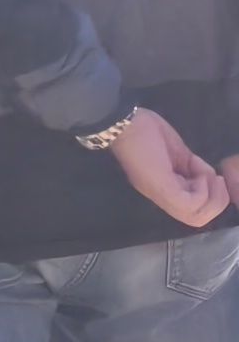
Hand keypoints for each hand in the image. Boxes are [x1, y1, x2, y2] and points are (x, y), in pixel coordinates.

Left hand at [105, 107, 231, 228]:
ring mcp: (160, 193)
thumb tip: (209, 179)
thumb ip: (192, 170)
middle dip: (217, 202)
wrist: (124, 122)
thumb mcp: (179, 154)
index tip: (215, 177)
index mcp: (165, 189)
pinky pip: (189, 204)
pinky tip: (198, 174)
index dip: (212, 197)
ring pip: (195, 217)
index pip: (193, 211)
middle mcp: (161, 197)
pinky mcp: (161, 187)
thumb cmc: (148, 132)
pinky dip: (202, 191)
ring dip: (212, 197)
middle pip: (196, 220)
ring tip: (209, 176)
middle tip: (217, 179)